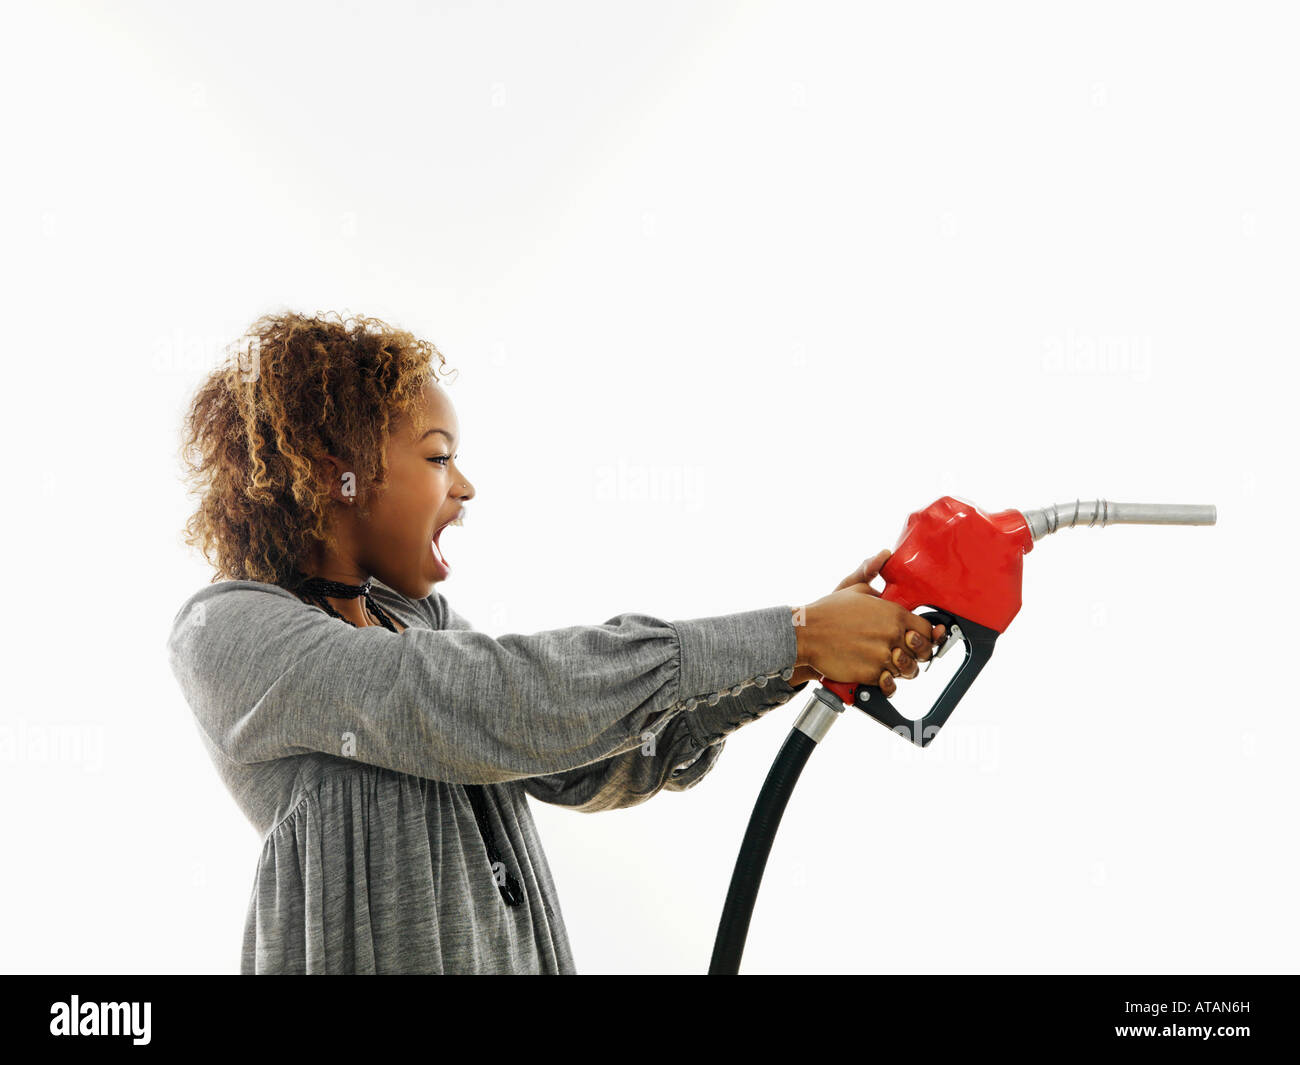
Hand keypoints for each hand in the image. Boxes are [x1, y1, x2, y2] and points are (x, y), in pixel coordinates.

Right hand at [791, 552, 945, 693]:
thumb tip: (884, 556)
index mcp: (894, 614)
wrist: (806, 634)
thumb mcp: (854, 587)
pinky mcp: (871, 674)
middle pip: (922, 653)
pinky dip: (888, 683)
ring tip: (891, 664)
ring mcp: (883, 656)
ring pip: (908, 670)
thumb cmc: (828, 612)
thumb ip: (873, 574)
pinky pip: (890, 684)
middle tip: (906, 653)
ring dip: (902, 669)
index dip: (926, 636)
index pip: (927, 630)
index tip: (919, 639)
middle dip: (918, 655)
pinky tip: (881, 676)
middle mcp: (893, 635)